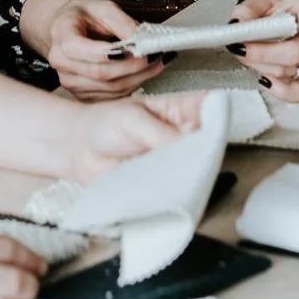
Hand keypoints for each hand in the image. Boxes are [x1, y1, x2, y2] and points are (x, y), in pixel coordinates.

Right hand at [19, 0, 167, 99]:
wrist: (64, 30)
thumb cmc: (82, 16)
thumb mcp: (100, 7)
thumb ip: (120, 21)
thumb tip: (140, 38)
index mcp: (62, 37)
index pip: (82, 49)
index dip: (109, 53)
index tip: (135, 48)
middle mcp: (61, 63)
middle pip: (100, 72)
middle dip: (132, 66)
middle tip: (155, 56)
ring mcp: (70, 82)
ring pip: (108, 88)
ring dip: (137, 78)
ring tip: (155, 64)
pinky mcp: (82, 95)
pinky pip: (110, 97)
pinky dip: (131, 86)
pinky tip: (143, 74)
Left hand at [63, 89, 207, 181]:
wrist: (79, 148)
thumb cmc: (104, 123)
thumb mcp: (132, 119)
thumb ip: (160, 133)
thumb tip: (189, 144)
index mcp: (178, 109)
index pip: (210, 108)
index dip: (219, 117)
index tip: (215, 128)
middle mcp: (182, 134)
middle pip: (209, 141)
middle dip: (207, 150)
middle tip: (197, 157)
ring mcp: (175, 159)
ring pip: (197, 166)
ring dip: (193, 172)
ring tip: (183, 175)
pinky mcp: (165, 181)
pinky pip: (180, 187)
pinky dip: (180, 190)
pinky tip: (175, 190)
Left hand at [229, 0, 298, 103]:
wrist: (298, 13)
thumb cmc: (285, 5)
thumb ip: (249, 9)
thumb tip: (236, 24)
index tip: (296, 39)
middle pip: (296, 53)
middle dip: (262, 52)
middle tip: (238, 46)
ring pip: (289, 71)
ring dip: (261, 65)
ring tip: (246, 53)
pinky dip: (279, 90)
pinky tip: (263, 79)